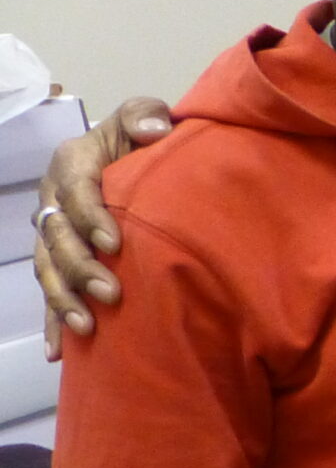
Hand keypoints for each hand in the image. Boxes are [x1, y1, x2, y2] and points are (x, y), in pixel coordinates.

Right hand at [37, 97, 170, 355]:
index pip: (75, 192)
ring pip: (48, 270)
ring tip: (88, 326)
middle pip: (57, 239)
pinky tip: (58, 352)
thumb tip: (156, 129)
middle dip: (79, 268)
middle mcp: (55, 201)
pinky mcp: (60, 260)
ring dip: (64, 299)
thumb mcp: (144, 117)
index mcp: (73, 164)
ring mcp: (54, 233)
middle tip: (110, 293)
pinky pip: (50, 292)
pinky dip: (53, 322)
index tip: (116, 243)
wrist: (135, 158)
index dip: (90, 218)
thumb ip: (146, 115)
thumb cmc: (142, 137)